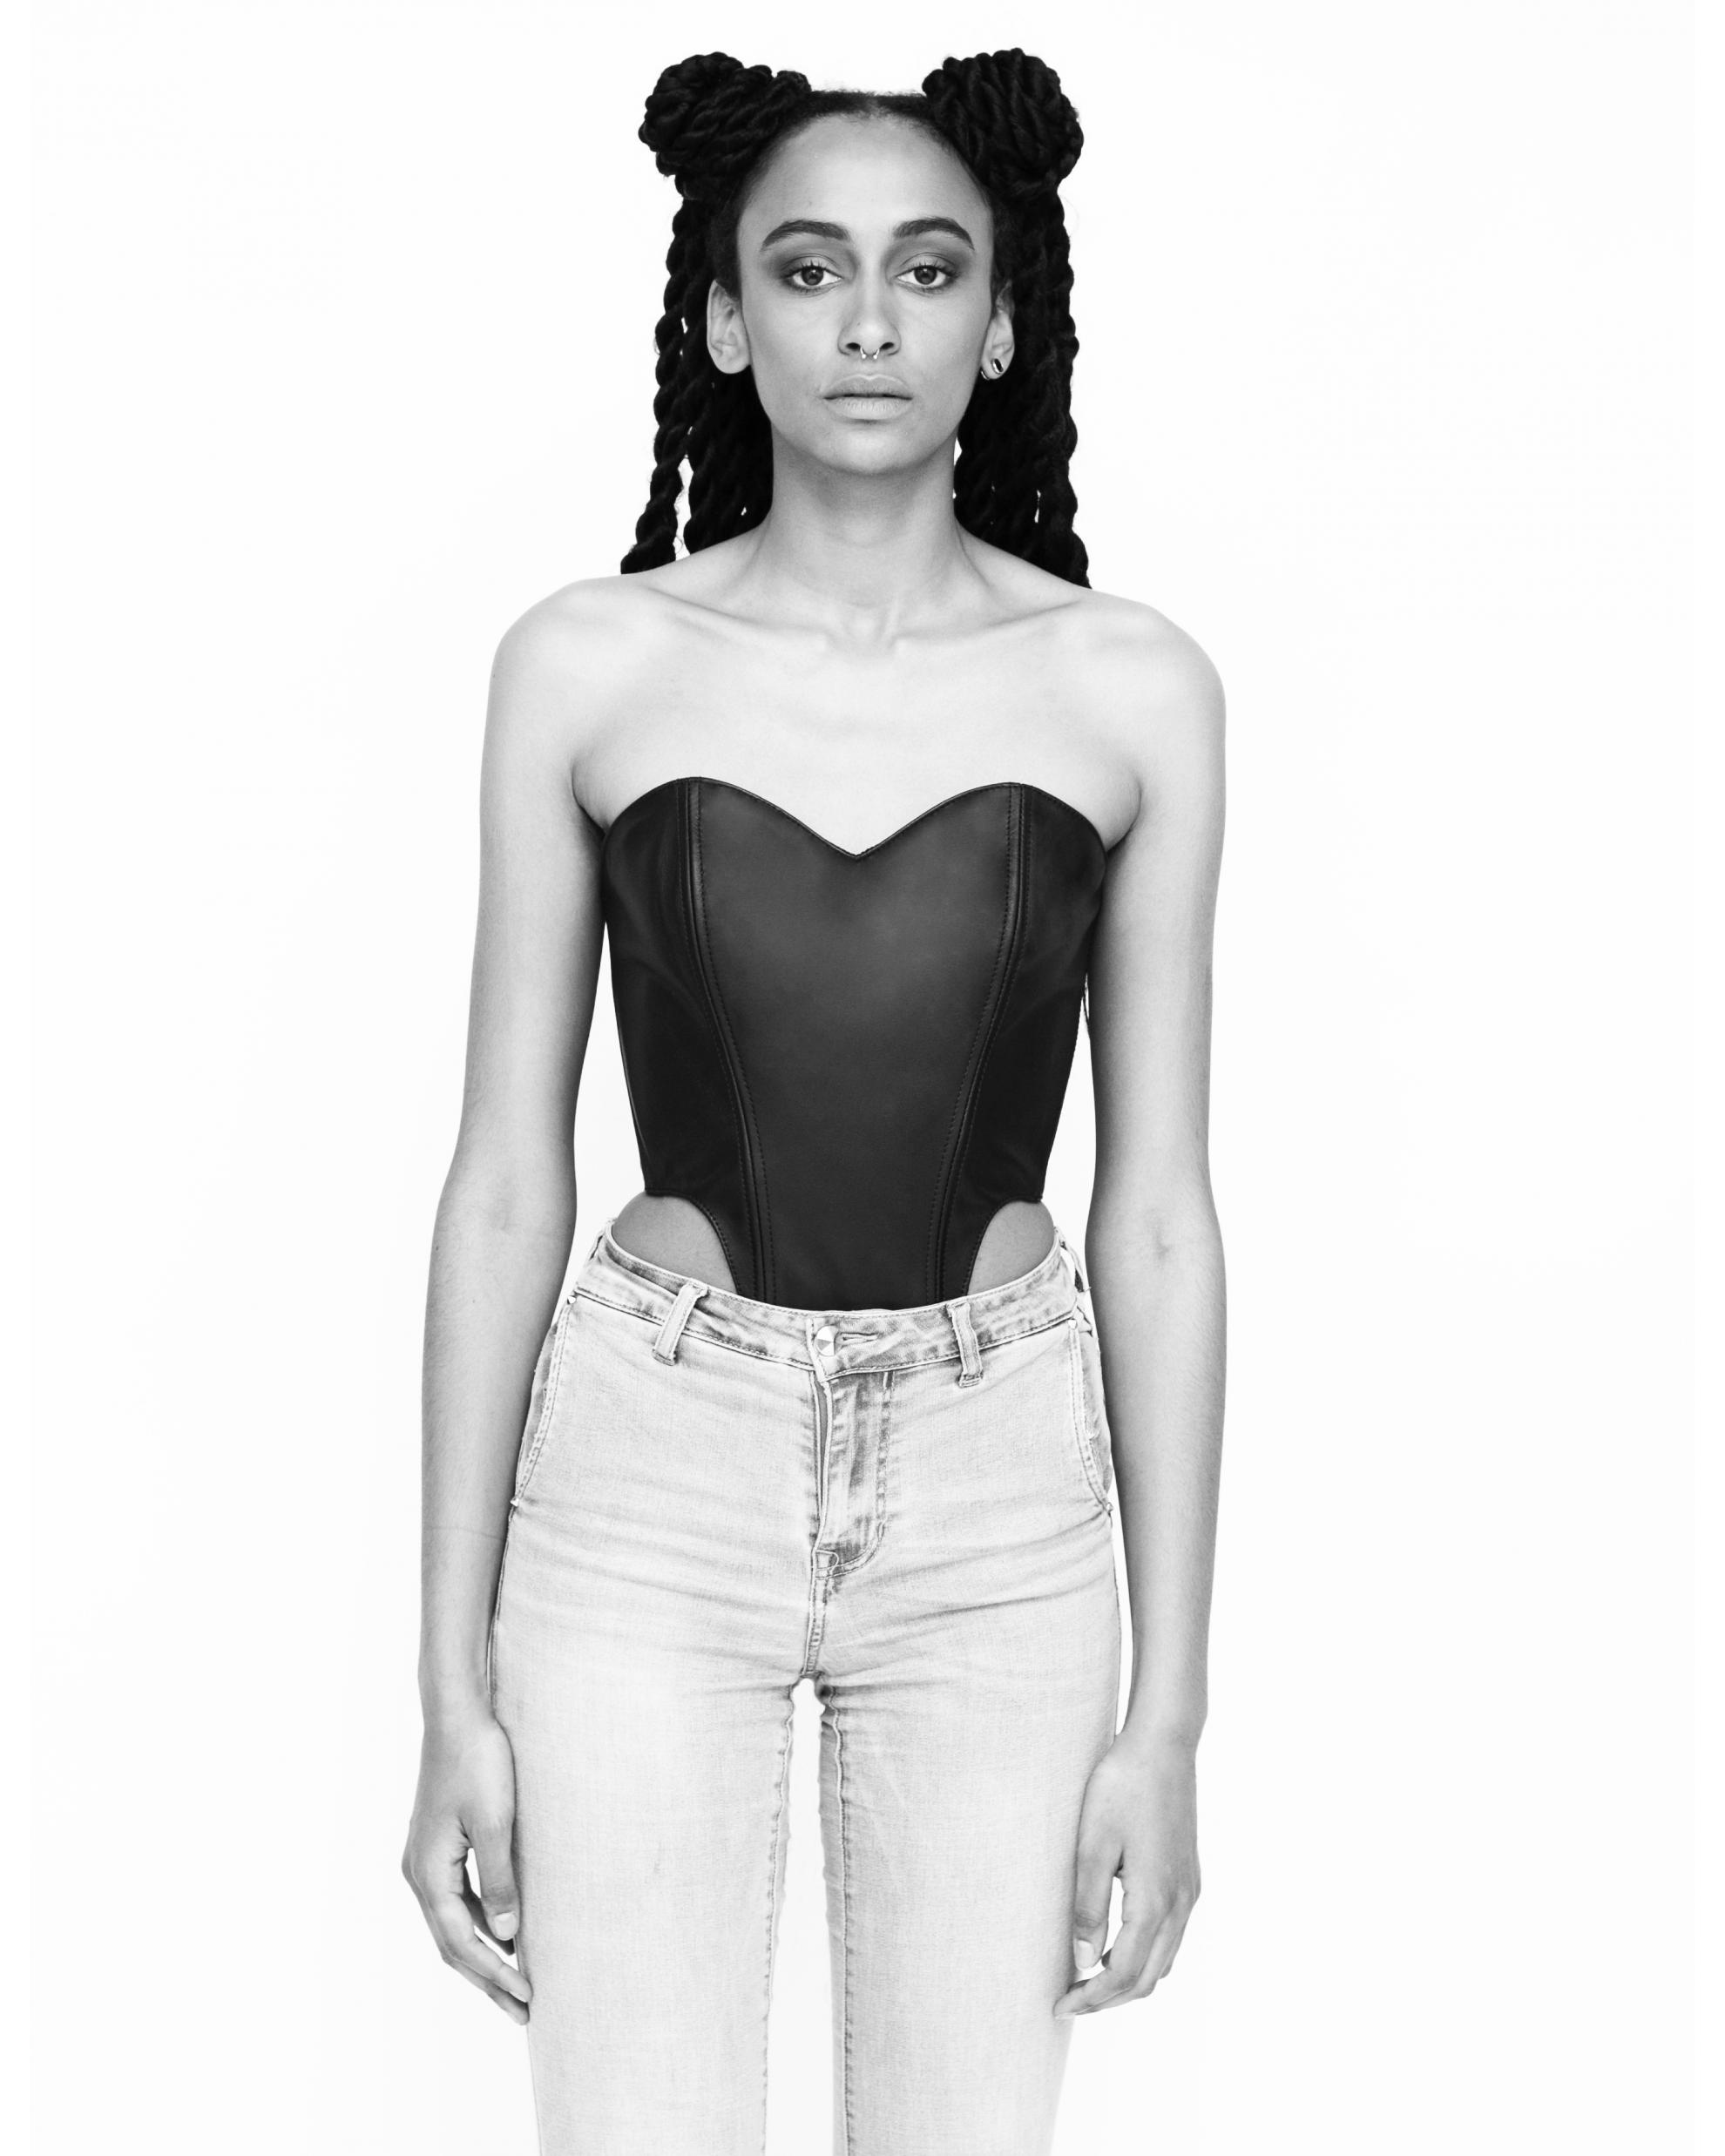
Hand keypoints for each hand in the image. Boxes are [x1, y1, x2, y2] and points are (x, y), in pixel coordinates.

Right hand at [401, 1705, 532, 2023]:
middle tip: (524, 2011)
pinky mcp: (436, 1848)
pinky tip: (504, 1933)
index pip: (463, 1942)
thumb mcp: (495, 1822)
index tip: (526, 1998)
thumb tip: (507, 1935)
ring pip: (452, 1925)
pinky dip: (479, 1925)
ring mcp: (424, 1862)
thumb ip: (501, 1880)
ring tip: (515, 1984)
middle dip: (487, 1979)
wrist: (456, 1717)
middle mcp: (418, 1874)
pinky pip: (456, 1901)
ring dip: (483, 1956)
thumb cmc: (477, 1762)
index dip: (495, 1974)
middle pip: (453, 1944)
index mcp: (429, 1874)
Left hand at [1053, 1731, 1199, 2016]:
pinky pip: (1171, 1938)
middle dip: (1108, 1998)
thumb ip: (1089, 1905)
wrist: (1164, 1744)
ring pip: (1164, 1961)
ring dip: (1128, 1980)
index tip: (1059, 2005)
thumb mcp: (1093, 1843)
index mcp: (1155, 1899)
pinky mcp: (1189, 1878)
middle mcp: (1180, 1903)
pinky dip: (1145, 1957)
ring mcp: (1189, 1892)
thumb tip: (1084, 1963)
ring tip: (1087, 1979)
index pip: (1124, 1973)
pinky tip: (1116, 1946)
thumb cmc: (1123, 1786)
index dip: (1092, 1998)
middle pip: (1148, 1978)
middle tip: (1068, 2000)